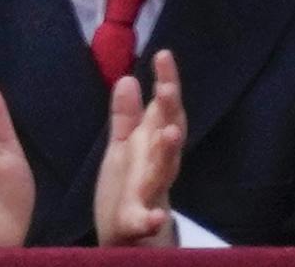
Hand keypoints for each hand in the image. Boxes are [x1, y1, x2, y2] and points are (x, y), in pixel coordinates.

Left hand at [93, 51, 185, 246]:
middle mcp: (157, 165)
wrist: (127, 239)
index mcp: (152, 145)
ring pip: (163, 172)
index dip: (166, 83)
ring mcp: (150, 193)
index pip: (163, 110)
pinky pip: (145, 221)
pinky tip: (154, 216)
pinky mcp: (136, 223)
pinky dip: (151, 219)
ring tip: (170, 134)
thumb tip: (127, 78)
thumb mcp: (124, 148)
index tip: (163, 54)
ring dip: (168, 154)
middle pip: (168, 135)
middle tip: (168, 88)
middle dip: (170, 112)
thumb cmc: (128, 188)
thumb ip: (127, 118)